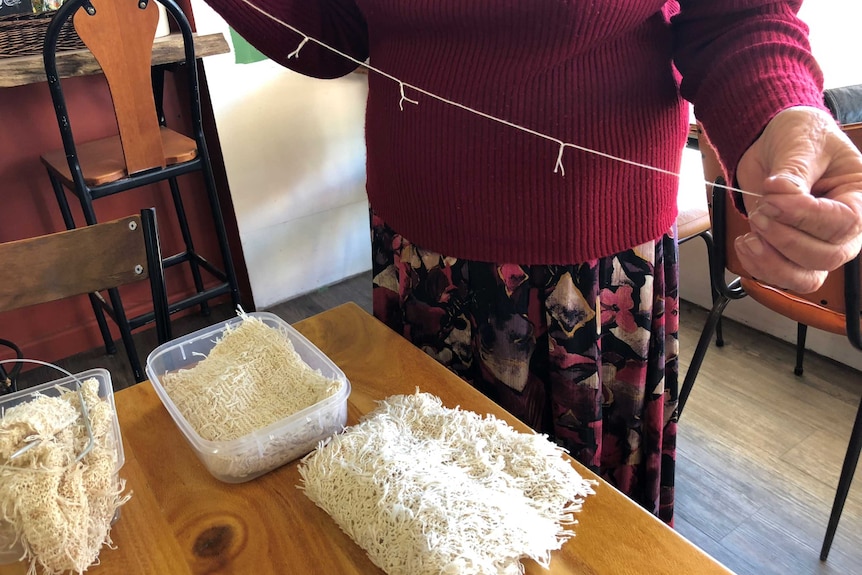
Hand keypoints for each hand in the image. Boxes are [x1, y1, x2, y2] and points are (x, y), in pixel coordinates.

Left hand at [735, 106, 861, 292]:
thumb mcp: (800, 143)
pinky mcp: (790, 253)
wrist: (772, 144)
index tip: (773, 199)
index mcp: (858, 196)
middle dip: (786, 239)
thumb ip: (793, 171)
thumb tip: (780, 192)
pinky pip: (781, 277)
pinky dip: (759, 266)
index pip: (844, 223)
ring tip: (752, 232)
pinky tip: (745, 242)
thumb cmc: (798, 137)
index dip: (806, 217)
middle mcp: (844, 228)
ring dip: (772, 261)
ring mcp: (817, 244)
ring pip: (806, 277)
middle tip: (762, 211)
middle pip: (826, 257)